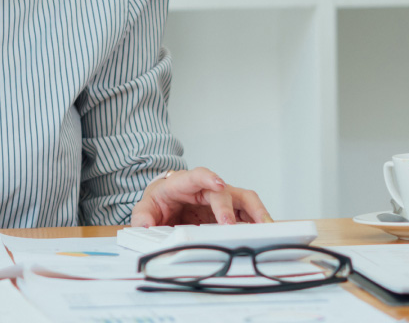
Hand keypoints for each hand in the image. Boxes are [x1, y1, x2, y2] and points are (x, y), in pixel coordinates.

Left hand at [130, 167, 271, 226]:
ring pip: (244, 199)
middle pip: (224, 191)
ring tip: (265, 227)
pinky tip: (264, 233)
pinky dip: (256, 222)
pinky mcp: (229, 212)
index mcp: (182, 184)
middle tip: (229, 225)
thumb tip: (146, 226)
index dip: (208, 177)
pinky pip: (247, 214)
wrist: (165, 204)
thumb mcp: (144, 209)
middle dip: (228, 207)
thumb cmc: (158, 203)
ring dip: (256, 211)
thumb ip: (142, 217)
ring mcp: (220, 200)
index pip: (197, 175)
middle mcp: (205, 189)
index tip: (219, 184)